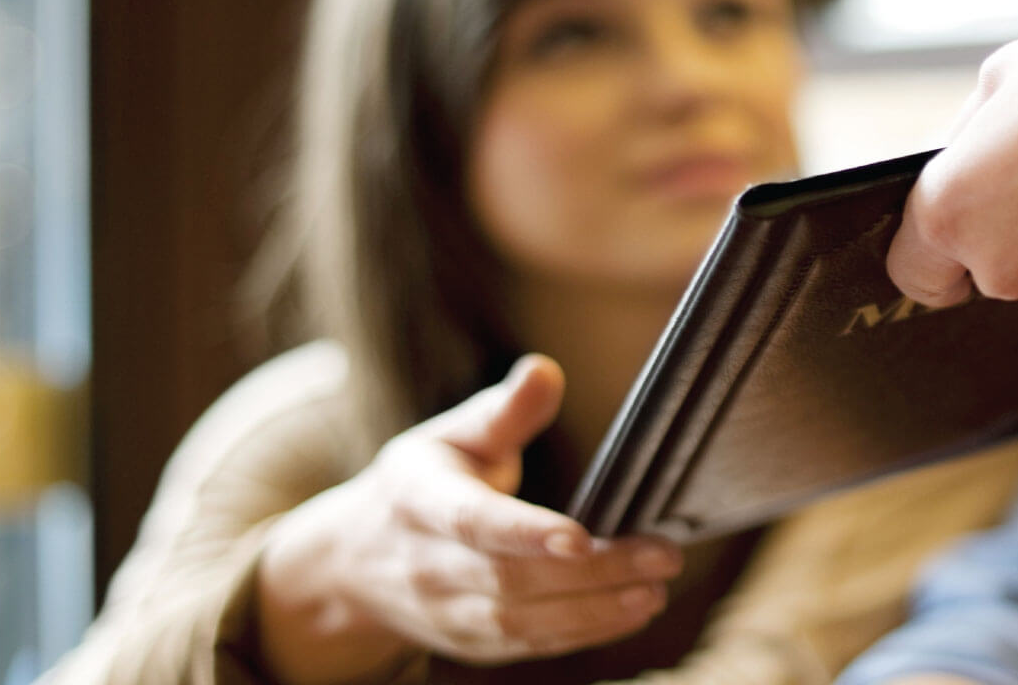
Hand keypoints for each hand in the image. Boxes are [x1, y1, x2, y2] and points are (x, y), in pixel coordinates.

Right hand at [256, 356, 682, 681]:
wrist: (354, 561)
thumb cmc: (421, 484)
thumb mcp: (449, 437)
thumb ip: (503, 411)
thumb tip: (545, 370)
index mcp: (417, 502)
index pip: (472, 522)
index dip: (525, 533)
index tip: (582, 536)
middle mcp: (427, 566)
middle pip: (510, 579)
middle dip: (592, 574)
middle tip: (663, 556)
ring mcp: (445, 613)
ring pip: (520, 624)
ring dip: (594, 613)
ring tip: (655, 591)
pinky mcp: (468, 645)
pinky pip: (527, 647)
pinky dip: (582, 635)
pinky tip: (631, 612)